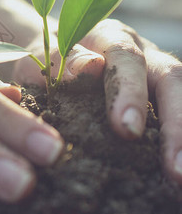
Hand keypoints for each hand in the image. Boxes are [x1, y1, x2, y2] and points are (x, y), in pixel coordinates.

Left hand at [12, 19, 181, 182]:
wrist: (57, 56)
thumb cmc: (49, 58)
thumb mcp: (44, 54)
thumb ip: (61, 58)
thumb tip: (91, 67)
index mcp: (110, 38)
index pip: (127, 59)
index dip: (130, 93)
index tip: (127, 130)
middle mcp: (141, 53)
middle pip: (170, 79)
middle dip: (176, 124)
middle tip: (175, 167)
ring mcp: (152, 76)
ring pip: (179, 95)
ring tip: (179, 175)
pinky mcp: (156, 97)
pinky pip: (170, 113)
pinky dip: (176, 138)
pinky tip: (173, 168)